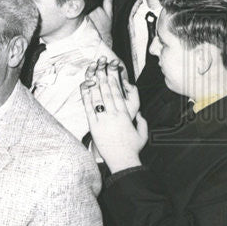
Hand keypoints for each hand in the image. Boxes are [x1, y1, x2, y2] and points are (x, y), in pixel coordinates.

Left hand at [81, 57, 146, 172]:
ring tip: (92, 72)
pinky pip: (89, 109)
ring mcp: (103, 119)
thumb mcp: (142, 133)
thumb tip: (139, 114)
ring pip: (98, 97)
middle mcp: (114, 114)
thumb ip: (141, 122)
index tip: (112, 70)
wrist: (123, 160)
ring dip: (95, 83)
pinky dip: (86, 97)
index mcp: (125, 114)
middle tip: (101, 65)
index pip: (119, 93)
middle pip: (108, 91)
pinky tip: (84, 89)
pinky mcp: (94, 126)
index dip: (114, 80)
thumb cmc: (132, 148)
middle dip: (104, 76)